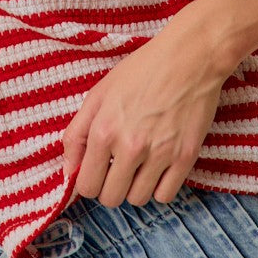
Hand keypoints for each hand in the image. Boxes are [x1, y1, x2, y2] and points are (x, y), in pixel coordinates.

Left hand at [61, 10, 228, 206]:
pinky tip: (158, 167)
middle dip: (109, 187)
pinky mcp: (185, 158)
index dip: (88, 181)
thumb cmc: (142, 70)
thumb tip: (69, 171)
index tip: (96, 172)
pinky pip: (165, 196)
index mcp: (103, 130)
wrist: (189, 57)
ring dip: (134, 187)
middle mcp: (130, 146)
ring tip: (138, 165)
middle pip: (111, 198)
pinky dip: (159, 187)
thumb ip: (77, 134)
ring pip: (138, 200)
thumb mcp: (99, 93)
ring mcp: (159, 154)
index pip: (86, 185)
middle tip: (116, 169)